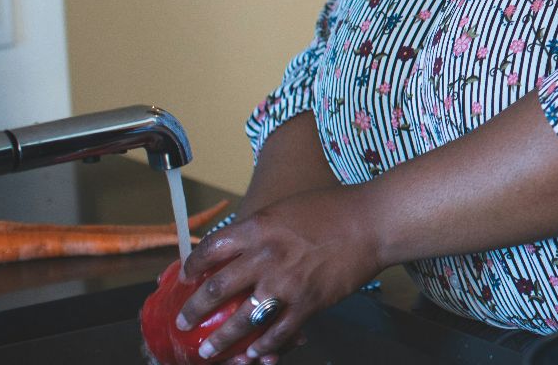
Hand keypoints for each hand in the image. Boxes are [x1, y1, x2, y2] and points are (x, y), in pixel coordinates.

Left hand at [175, 184, 381, 362]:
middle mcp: (265, 258)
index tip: (186, 276)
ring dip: (221, 340)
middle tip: (184, 322)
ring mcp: (286, 284)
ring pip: (242, 321)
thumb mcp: (287, 208)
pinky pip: (278, 333)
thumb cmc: (335, 208)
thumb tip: (240, 248)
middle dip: (194, 310)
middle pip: (217, 290)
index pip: (210, 249)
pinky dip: (263, 347)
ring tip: (208, 351)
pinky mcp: (308, 303)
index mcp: (258, 229)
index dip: (192, 265)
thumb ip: (261, 229)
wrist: (373, 222)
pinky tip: (254, 354)